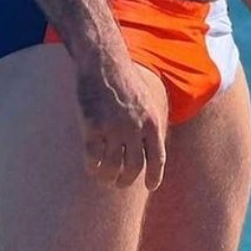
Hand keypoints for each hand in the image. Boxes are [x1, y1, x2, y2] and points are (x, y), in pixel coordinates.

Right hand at [75, 50, 167, 189]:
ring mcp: (113, 128)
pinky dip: (93, 167)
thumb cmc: (125, 82)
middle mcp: (135, 128)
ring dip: (108, 177)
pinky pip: (93, 157)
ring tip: (105, 178)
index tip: (150, 186)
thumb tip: (151, 148)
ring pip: (112, 166)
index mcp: (152, 122)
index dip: (154, 175)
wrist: (104, 64)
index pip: (158, 158)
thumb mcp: (147, 102)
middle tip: (120, 183)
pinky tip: (92, 168)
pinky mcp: (93, 127)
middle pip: (134, 167)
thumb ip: (149, 124)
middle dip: (127, 180)